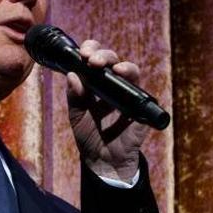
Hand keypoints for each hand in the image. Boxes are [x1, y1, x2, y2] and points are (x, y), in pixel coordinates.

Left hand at [65, 40, 150, 180]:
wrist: (105, 162)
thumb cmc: (91, 138)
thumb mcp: (77, 117)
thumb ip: (75, 97)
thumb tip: (72, 75)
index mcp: (96, 85)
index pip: (95, 61)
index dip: (90, 51)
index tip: (82, 52)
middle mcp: (113, 86)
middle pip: (112, 60)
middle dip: (102, 55)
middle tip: (91, 58)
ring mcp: (128, 95)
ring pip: (129, 70)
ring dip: (119, 65)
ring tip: (110, 68)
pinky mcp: (140, 107)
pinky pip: (140, 90)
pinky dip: (132, 81)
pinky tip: (122, 77)